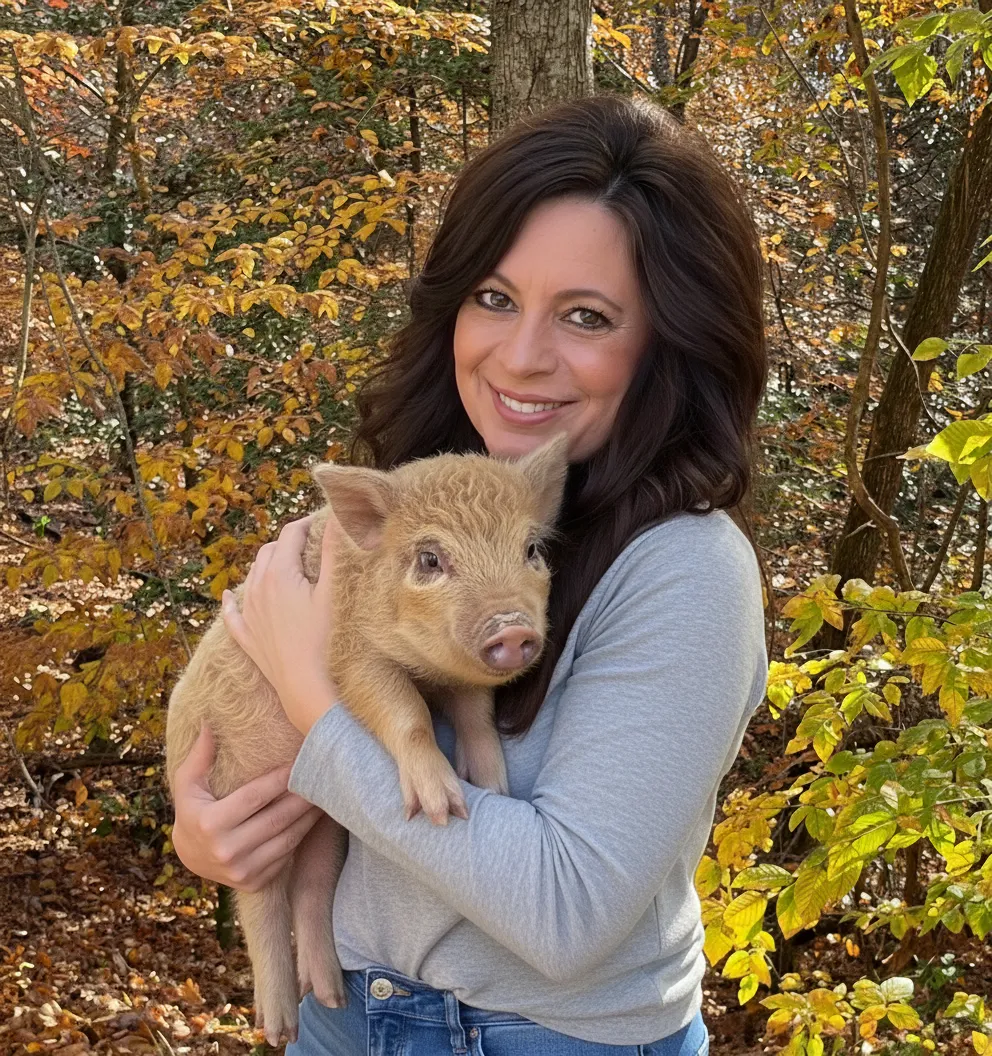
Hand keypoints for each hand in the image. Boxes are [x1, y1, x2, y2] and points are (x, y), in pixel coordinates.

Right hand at [171, 724, 323, 891]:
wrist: (189, 856)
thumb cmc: (193, 808)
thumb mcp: (188, 782)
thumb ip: (201, 754)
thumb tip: (210, 720)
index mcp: (209, 823)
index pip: (256, 796)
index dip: (282, 778)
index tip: (301, 760)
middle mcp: (226, 850)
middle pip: (277, 818)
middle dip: (304, 795)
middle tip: (324, 776)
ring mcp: (241, 871)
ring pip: (288, 838)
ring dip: (310, 816)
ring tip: (326, 795)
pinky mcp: (254, 882)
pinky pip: (286, 855)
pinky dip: (302, 835)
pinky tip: (313, 817)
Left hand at [222, 512, 339, 734]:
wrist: (305, 686)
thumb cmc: (324, 639)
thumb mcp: (333, 592)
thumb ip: (334, 553)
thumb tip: (338, 520)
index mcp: (279, 574)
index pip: (290, 534)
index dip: (307, 523)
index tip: (323, 521)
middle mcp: (257, 589)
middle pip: (268, 551)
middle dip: (288, 542)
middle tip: (310, 542)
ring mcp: (249, 615)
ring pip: (251, 577)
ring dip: (267, 564)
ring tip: (286, 562)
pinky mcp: (248, 638)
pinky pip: (232, 614)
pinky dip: (232, 602)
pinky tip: (228, 597)